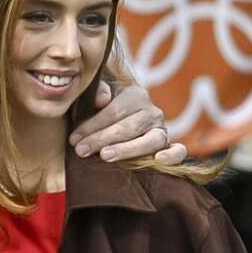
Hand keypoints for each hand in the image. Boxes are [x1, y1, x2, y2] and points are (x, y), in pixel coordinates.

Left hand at [70, 82, 186, 165]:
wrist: (114, 127)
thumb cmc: (98, 115)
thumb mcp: (93, 101)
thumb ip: (97, 93)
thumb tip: (102, 99)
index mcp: (134, 95)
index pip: (113, 111)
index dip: (92, 125)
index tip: (73, 139)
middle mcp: (151, 111)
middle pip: (128, 127)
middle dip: (101, 139)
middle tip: (81, 151)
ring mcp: (161, 129)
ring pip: (150, 140)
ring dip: (127, 149)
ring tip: (105, 156)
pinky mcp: (168, 146)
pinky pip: (178, 151)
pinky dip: (172, 155)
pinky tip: (159, 160)